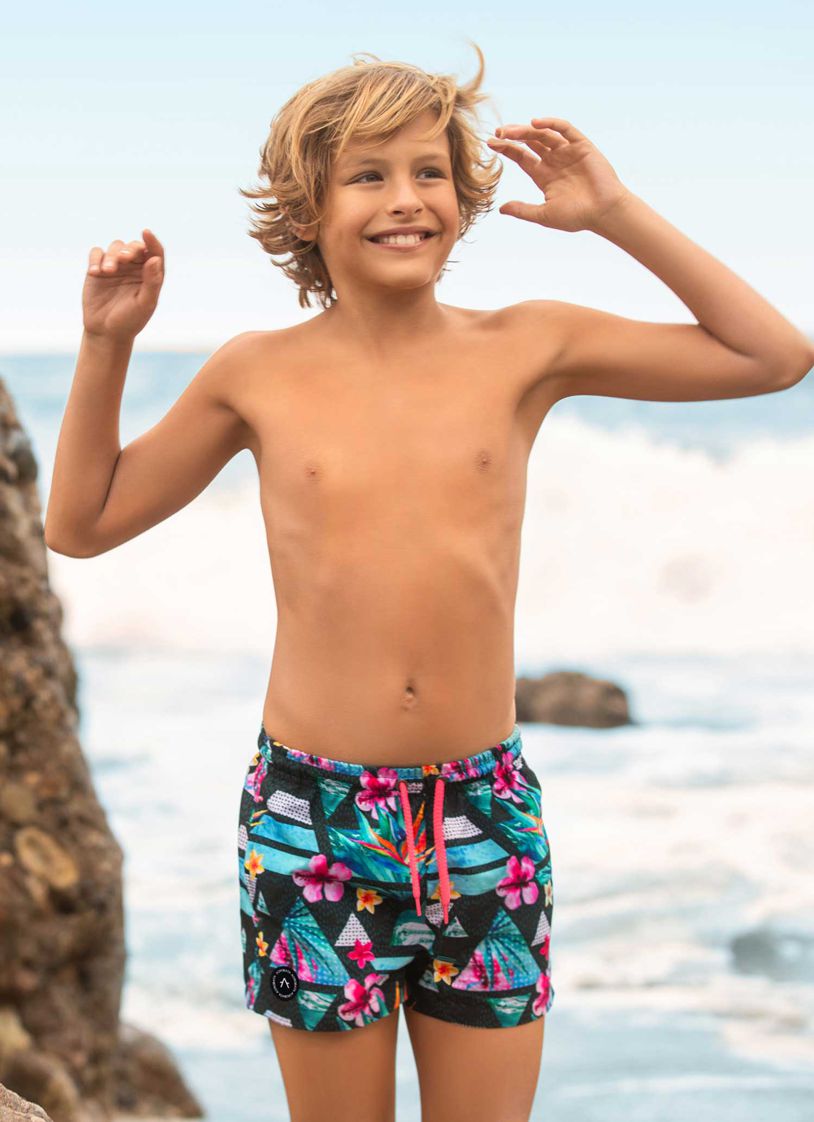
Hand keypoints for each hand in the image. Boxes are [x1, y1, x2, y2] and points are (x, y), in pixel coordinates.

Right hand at [83, 228, 164, 340]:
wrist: (106, 332)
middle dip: (128, 249)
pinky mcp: (98, 268)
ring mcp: (116, 266)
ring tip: (107, 271)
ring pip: (114, 247)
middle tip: (123, 258)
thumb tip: (155, 259)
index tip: (146, 232)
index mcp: (150, 274)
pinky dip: (96, 259)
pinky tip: (96, 272)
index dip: (152, 241)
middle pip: (133, 247)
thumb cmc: (130, 320)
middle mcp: (134, 267)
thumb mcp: (144, 304)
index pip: (155, 252)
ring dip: (111, 256)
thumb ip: (152, 282)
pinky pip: (96, 253)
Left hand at [487, 117, 632, 233]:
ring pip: (543, 134)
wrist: (604, 212)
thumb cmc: (576, 217)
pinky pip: (565, 129)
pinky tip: (535, 123)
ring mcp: (568, 152)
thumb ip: (523, 210)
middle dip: (513, 136)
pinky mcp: (581, 145)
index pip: (521, 157)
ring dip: (526, 130)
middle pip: (529, 142)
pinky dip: (551, 123)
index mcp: (544, 175)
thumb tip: (500, 209)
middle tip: (497, 133)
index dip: (506, 149)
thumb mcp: (544, 214)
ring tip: (509, 130)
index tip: (490, 144)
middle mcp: (554, 161)